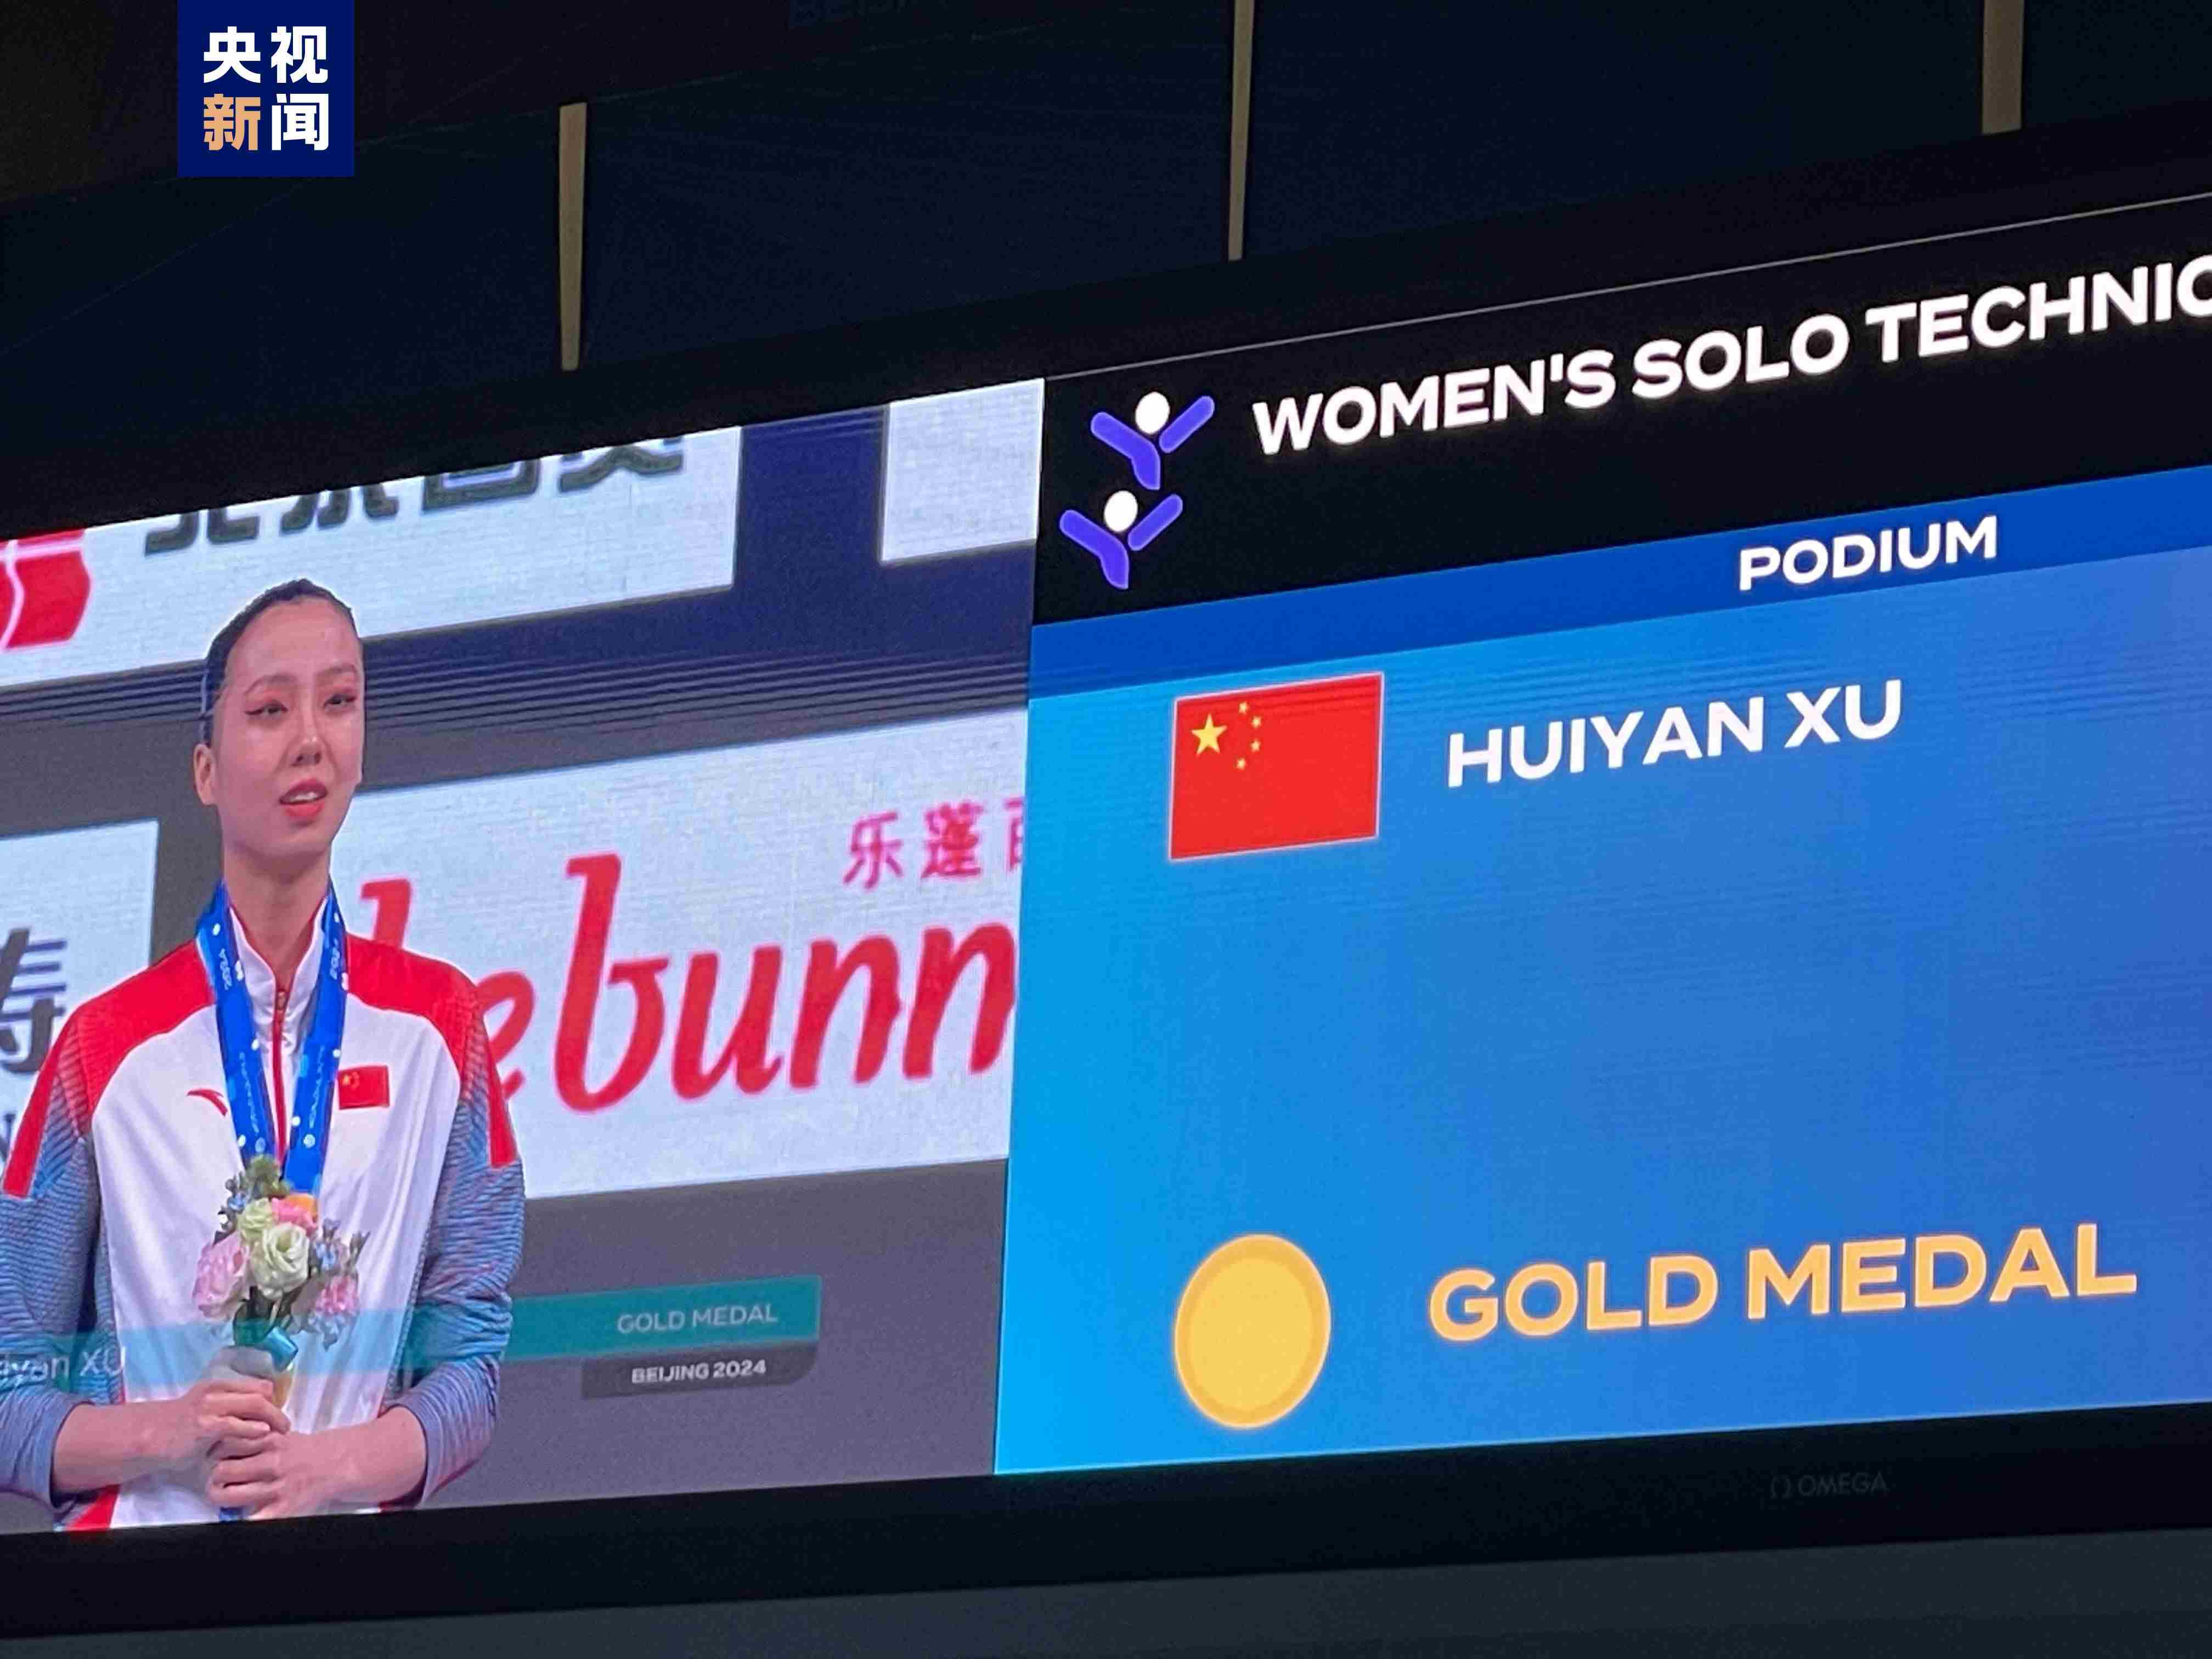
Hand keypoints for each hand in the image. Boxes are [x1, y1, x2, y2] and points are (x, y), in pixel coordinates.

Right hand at [147, 1377, 289, 1471]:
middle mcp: (217, 1391)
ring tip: (282, 1433)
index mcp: (219, 1386)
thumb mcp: (206, 1412)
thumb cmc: (179, 1429)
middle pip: (261, 1394)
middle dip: (278, 1410)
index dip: (273, 1401)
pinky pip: (236, 1424)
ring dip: (273, 1418)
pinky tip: (263, 1435)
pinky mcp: (204, 1425)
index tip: (279, 1416)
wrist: (147, 1438)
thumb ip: (229, 1411)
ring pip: (254, 1405)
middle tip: (287, 1426)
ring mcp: (210, 1407)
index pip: (259, 1386)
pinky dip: (253, 1429)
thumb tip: (259, 1418)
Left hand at [207, 1428, 352, 1519]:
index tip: (214, 1457)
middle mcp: (272, 1462)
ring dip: (221, 1497)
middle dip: (213, 1477)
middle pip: (222, 1471)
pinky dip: (242, 1519)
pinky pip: (254, 1519)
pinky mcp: (284, 1507)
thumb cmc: (304, 1451)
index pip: (225, 1444)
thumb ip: (254, 1437)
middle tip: (216, 1479)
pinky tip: (240, 1514)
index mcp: (270, 1441)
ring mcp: (277, 1486)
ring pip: (230, 1495)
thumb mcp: (280, 1434)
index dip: (213, 1453)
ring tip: (224, 1495)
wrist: (337, 1463)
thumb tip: (222, 1442)